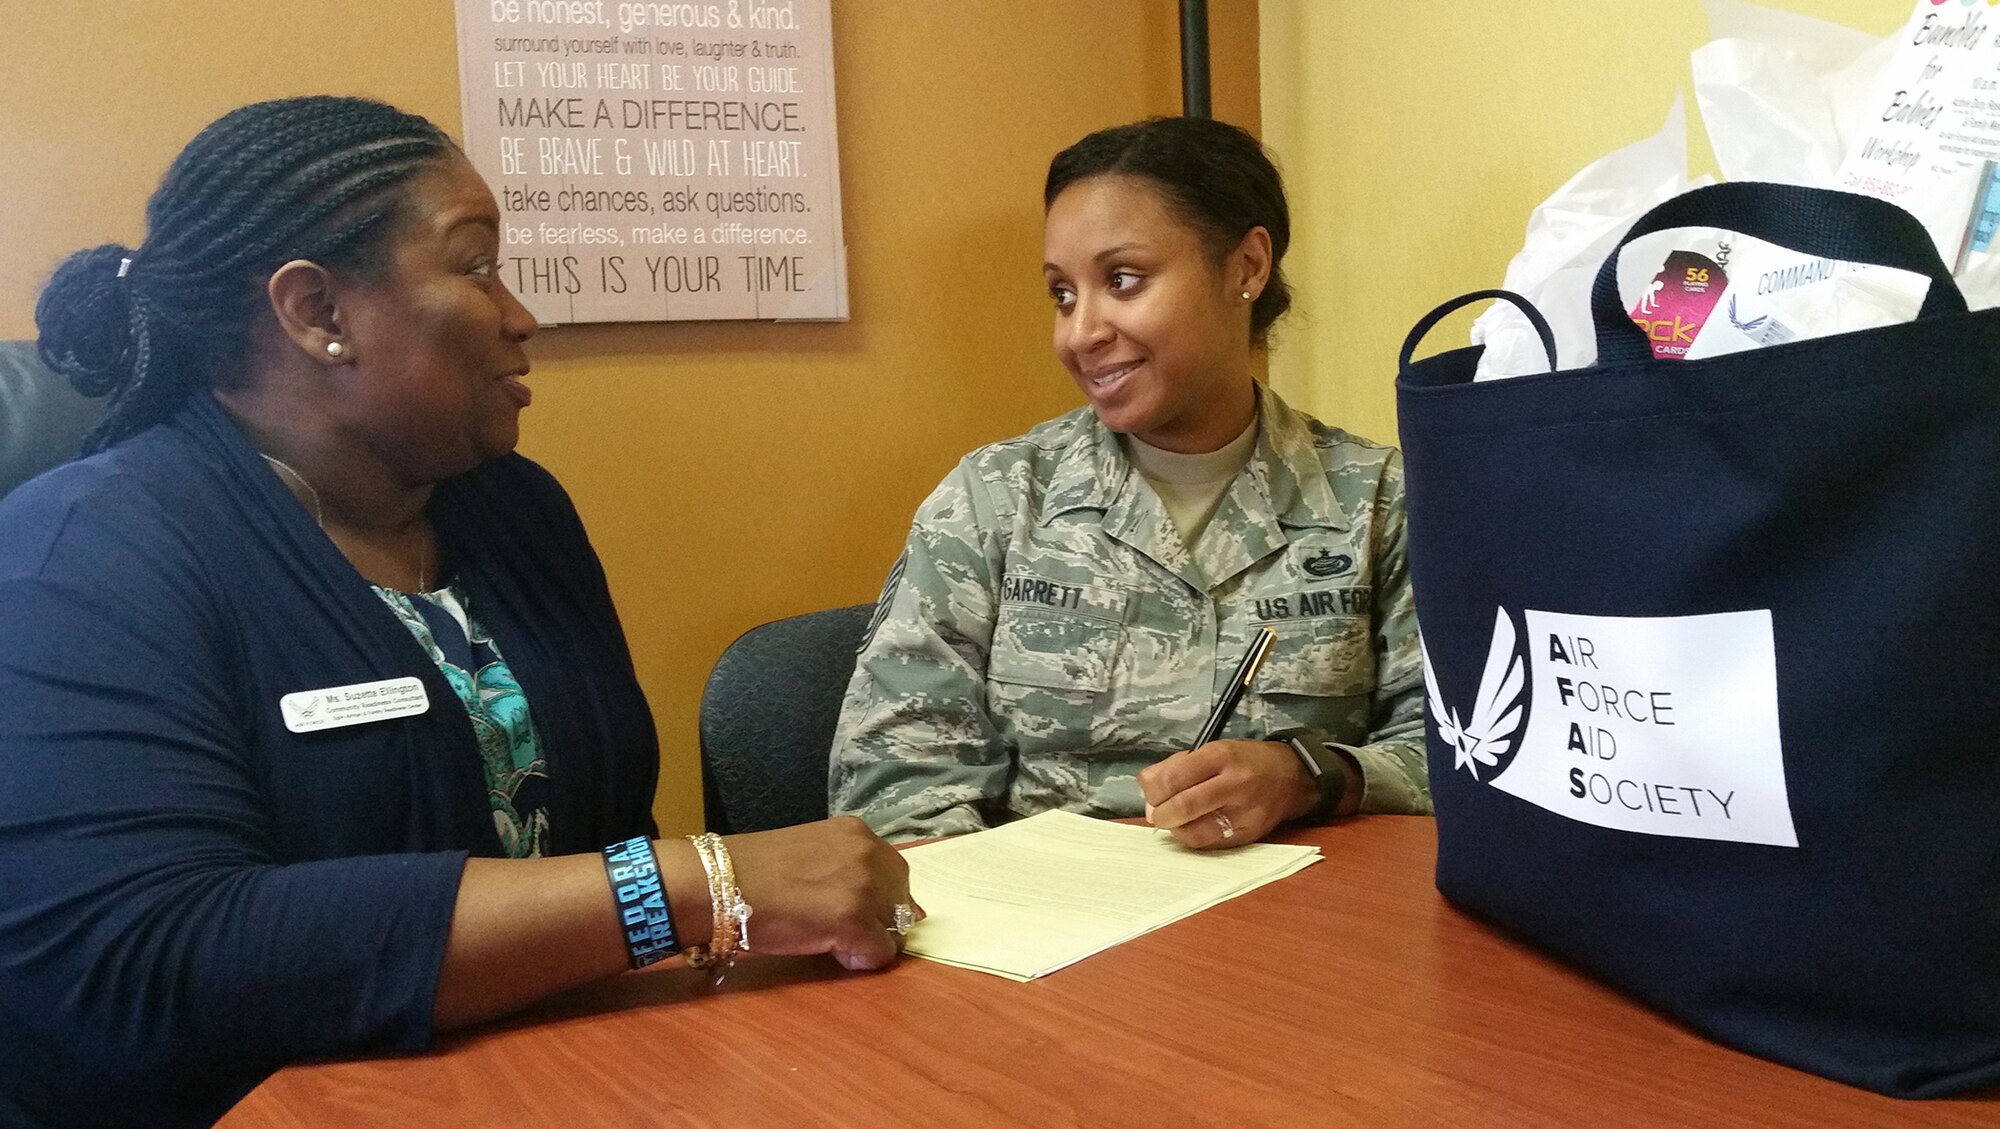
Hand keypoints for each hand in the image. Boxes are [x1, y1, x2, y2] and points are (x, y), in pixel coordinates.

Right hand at [721, 816, 923, 970]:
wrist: (718, 884)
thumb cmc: (752, 873)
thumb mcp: (811, 855)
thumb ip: (846, 869)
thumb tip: (884, 904)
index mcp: (856, 833)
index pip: (894, 874)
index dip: (876, 900)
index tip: (846, 911)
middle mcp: (868, 853)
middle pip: (902, 902)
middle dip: (879, 921)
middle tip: (839, 930)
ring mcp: (864, 886)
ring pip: (895, 930)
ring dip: (867, 941)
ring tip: (828, 939)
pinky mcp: (853, 920)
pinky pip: (879, 953)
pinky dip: (858, 960)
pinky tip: (827, 950)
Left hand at [1138, 740, 1316, 849]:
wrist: (1290, 776)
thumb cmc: (1244, 761)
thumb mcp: (1211, 750)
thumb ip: (1175, 767)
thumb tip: (1148, 794)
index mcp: (1220, 756)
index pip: (1172, 778)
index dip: (1153, 791)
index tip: (1151, 793)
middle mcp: (1235, 784)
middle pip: (1182, 807)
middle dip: (1160, 814)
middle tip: (1158, 812)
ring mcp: (1244, 812)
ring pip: (1195, 833)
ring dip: (1175, 830)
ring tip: (1176, 821)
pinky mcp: (1249, 834)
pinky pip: (1210, 844)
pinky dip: (1194, 838)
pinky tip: (1194, 828)